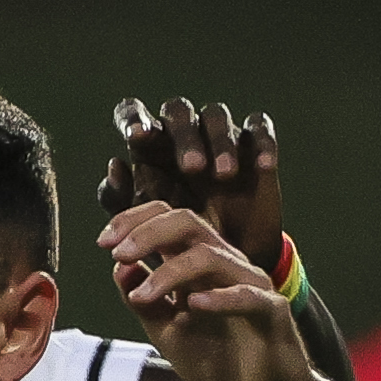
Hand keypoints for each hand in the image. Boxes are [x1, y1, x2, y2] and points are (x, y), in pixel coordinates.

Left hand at [97, 97, 284, 268]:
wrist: (219, 268)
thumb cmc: (171, 242)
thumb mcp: (140, 229)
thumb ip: (119, 200)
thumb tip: (117, 165)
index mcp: (147, 148)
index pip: (134, 115)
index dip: (135, 118)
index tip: (136, 137)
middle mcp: (181, 135)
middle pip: (177, 112)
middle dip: (183, 136)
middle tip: (192, 169)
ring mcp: (218, 137)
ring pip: (216, 116)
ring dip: (221, 142)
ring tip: (224, 176)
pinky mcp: (252, 146)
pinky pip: (259, 130)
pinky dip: (263, 143)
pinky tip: (263, 167)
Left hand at [105, 203, 321, 380]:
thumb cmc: (218, 360)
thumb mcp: (168, 331)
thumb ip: (144, 302)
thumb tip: (119, 268)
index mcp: (198, 263)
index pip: (168, 221)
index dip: (134, 222)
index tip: (103, 242)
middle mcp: (224, 264)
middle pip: (188, 223)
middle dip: (149, 233)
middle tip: (119, 252)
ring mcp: (250, 283)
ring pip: (211, 256)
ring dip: (170, 273)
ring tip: (142, 296)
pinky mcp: (272, 310)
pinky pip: (248, 295)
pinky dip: (220, 298)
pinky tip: (192, 306)